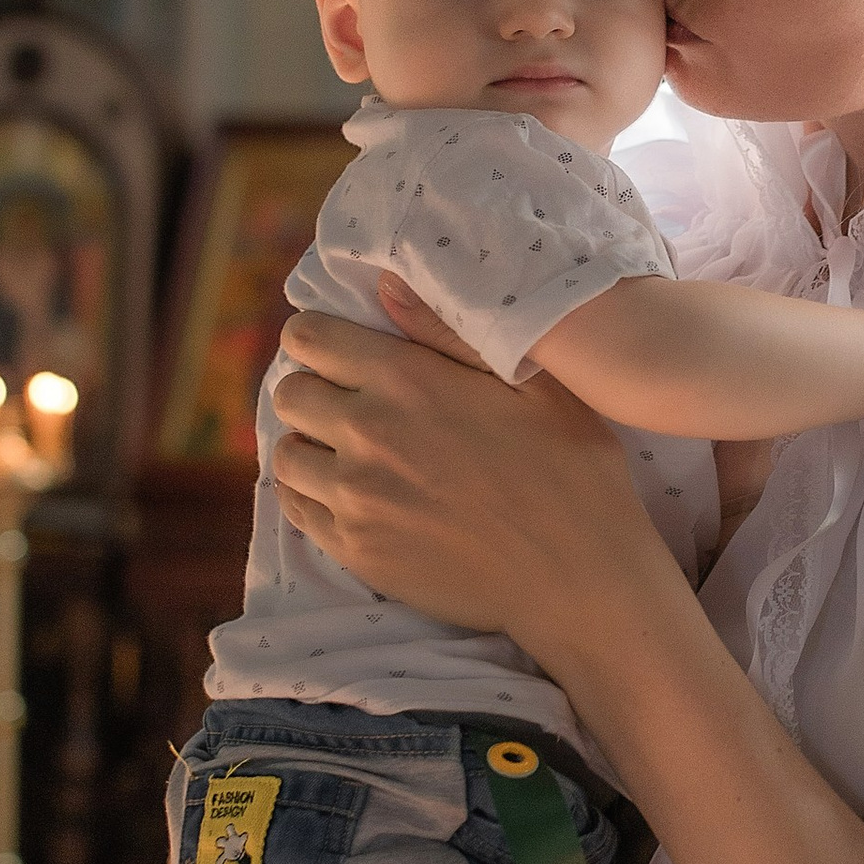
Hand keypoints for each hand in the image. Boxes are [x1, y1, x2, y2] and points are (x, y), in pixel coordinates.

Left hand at [270, 304, 660, 652]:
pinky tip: (352, 495)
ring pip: (287, 454)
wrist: (576, 577)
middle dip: (316, 390)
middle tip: (353, 405)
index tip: (341, 352)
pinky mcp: (354, 549)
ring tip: (351, 454)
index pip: (308, 338)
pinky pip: (297, 509)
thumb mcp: (533, 382)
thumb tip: (386, 286)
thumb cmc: (570, 470)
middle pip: (290, 394)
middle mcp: (367, 434)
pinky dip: (312, 495)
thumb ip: (450, 331)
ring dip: (312, 446)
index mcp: (407, 381)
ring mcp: (355, 497)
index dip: (319, 339)